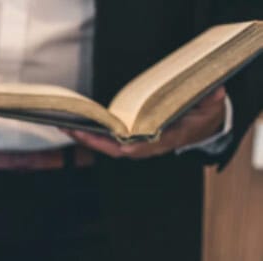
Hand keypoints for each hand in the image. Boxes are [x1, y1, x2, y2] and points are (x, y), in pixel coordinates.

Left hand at [64, 87, 226, 158]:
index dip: (124, 145)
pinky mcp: (129, 138)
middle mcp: (146, 146)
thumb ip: (210, 101)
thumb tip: (213, 93)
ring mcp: (136, 144)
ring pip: (107, 145)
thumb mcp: (211, 107)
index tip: (111, 141)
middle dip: (93, 140)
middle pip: (114, 148)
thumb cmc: (204, 116)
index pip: (140, 147)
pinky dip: (91, 133)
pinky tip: (76, 124)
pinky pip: (107, 139)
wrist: (203, 126)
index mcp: (164, 140)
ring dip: (86, 137)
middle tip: (71, 128)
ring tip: (66, 125)